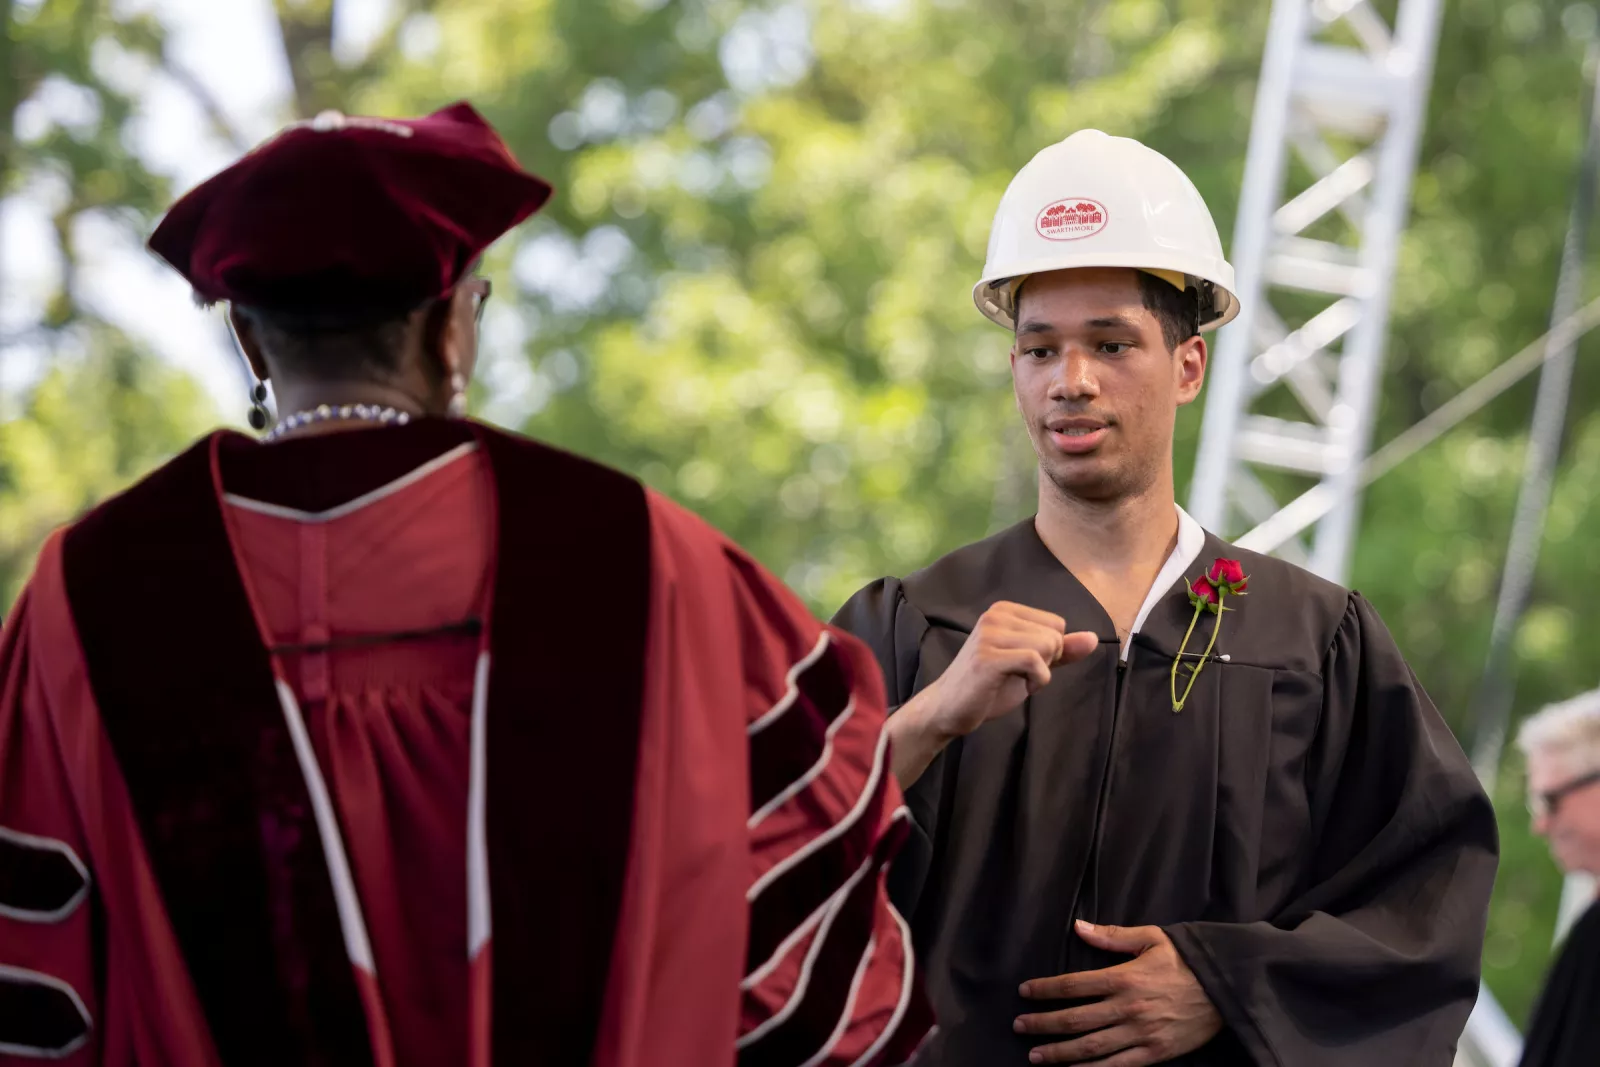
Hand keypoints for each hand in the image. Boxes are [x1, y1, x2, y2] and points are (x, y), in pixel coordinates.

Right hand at [922, 601, 1098, 739]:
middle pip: (1055, 635)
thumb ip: (1061, 650)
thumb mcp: (1030, 664)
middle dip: (1046, 662)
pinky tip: (1019, 687)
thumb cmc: (988, 686)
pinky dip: (1037, 681)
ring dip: (1040, 673)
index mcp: (1004, 610)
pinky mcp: (988, 658)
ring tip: (1013, 679)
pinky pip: (1036, 663)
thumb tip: (1094, 638)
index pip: (1057, 624)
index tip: (1022, 663)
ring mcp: (989, 635)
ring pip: (1047, 647)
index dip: (1050, 650)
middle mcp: (995, 615)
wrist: (949, 709)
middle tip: (1016, 674)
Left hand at [1014, 921, 1221, 1064]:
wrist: (1228, 987)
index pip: (1073, 984)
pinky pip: (1117, 1066)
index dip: (1045, 989)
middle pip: (1075, 1019)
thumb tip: (1078, 926)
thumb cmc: (1186, 960)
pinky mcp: (1154, 1054)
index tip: (1024, 992)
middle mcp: (1128, 1008)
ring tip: (1035, 1055)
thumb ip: (1112, 937)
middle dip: (1043, 1023)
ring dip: (1060, 1052)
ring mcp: (1140, 1034)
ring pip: (1091, 1047)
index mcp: (1124, 977)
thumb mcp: (1151, 938)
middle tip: (1019, 1025)